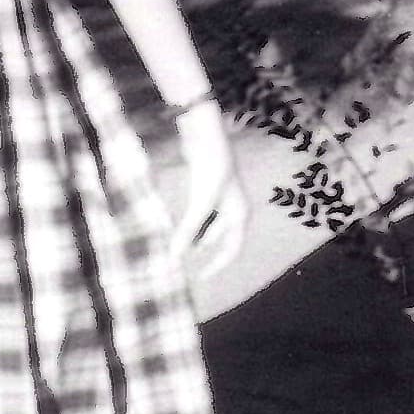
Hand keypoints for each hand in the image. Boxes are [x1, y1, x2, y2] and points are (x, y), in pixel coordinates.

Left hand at [171, 102, 249, 278]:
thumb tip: (175, 258)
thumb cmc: (209, 166)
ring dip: (193, 236)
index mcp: (240, 214)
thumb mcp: (200, 201)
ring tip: (174, 244)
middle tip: (178, 258)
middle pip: (217, 239)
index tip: (201, 279)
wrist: (205, 134)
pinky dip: (190, 223)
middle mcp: (234, 209)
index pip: (232, 249)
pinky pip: (199, 215)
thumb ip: (189, 230)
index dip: (217, 266)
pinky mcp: (207, 190)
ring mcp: (221, 200)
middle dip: (200, 249)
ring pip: (206, 227)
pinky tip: (176, 228)